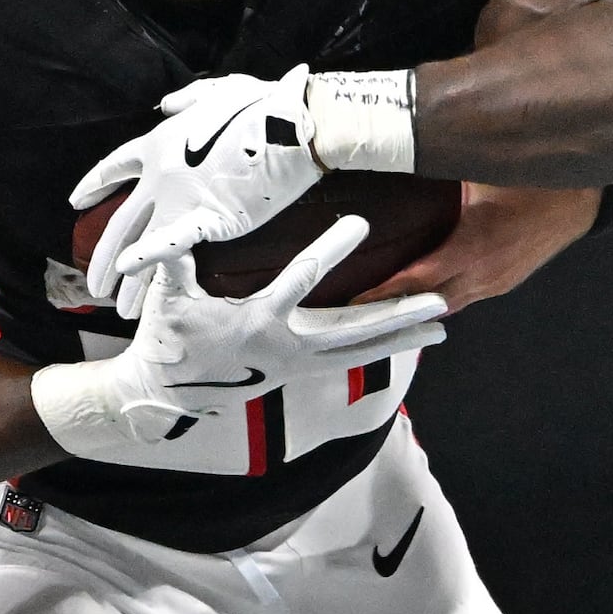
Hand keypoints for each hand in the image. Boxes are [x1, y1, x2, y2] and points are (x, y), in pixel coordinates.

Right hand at [29, 217, 449, 473]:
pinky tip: (413, 337)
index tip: (359, 222)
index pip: (302, 280)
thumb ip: (174, 259)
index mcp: (260, 322)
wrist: (168, 393)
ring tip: (444, 321)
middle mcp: (290, 347)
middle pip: (357, 329)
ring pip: (362, 350)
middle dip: (399, 313)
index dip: (330, 250)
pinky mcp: (304, 370)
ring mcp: (300, 364)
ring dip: (403, 335)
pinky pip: (353, 358)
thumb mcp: (169, 296)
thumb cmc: (168, 337)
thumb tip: (176, 221)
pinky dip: (385, 347)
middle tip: (442, 298)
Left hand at [72, 69, 325, 303]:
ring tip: (119, 309)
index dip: (95, 184)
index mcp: (159, 142)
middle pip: (122, 222)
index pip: (115, 167)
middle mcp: (160, 174)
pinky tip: (129, 278)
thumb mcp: (219, 91)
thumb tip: (165, 106)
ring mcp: (179, 198)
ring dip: (129, 280)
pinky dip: (147, 262)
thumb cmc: (263, 106)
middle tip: (93, 286)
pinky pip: (170, 246)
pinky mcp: (206, 218)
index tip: (77, 202)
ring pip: (142, 244)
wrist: (291, 126)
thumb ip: (188, 100)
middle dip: (105, 258)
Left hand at [369, 183, 600, 311]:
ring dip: (418, 304)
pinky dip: (441, 296)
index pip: (419, 280)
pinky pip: (466, 296)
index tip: (355, 299)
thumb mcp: (483, 169)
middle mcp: (485, 275)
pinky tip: (423, 290)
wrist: (586, 199)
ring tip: (382, 302)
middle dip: (394, 307)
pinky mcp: (507, 280)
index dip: (386, 292)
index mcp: (475, 248)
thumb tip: (403, 150)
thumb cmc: (537, 179)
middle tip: (358, 307)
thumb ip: (442, 169)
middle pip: (430, 302)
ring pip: (449, 304)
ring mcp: (498, 282)